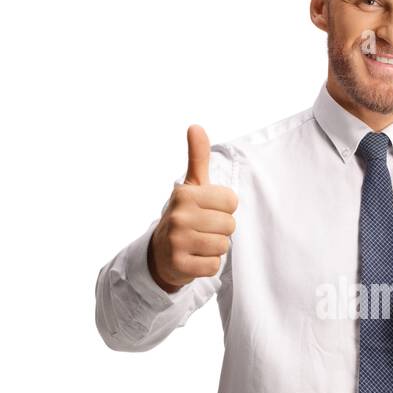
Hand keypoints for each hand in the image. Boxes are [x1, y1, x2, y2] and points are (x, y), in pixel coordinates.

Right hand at [148, 125, 237, 292]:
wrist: (160, 254)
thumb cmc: (184, 216)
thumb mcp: (190, 187)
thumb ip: (197, 158)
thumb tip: (195, 126)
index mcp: (185, 194)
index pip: (232, 202)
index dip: (224, 209)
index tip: (207, 212)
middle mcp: (179, 215)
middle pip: (229, 225)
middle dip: (220, 230)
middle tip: (202, 230)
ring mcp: (177, 241)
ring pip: (223, 246)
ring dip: (214, 248)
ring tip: (198, 244)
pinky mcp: (179, 265)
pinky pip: (213, 266)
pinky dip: (207, 265)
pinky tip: (193, 258)